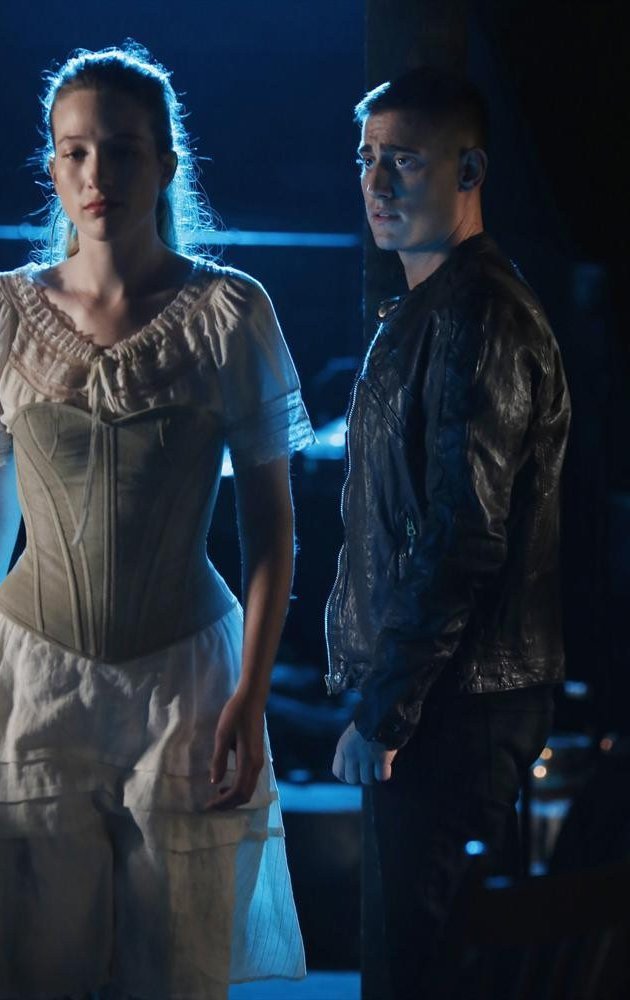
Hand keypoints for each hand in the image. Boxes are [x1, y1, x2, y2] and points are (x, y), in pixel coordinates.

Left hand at [208, 692, 264, 809]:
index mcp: (248, 760)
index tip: (207, 806)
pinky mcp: (257, 757)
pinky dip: (238, 788)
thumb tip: (214, 782)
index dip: (223, 802)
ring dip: (234, 797)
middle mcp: (257, 764)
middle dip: (228, 804)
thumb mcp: (222, 735)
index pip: (238, 791)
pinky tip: (226, 783)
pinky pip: (249, 780)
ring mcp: (259, 761)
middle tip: (211, 805)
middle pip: (245, 794)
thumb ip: (219, 759)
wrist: (252, 699)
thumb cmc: (235, 714)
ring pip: (249, 788)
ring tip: (217, 796)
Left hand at [332, 722, 397, 784]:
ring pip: (367, 780)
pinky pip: (382, 776)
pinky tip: (387, 765)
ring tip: (379, 765)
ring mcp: (366, 757)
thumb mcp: (351, 735)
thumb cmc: (368, 722)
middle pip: (352, 779)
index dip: (346, 776)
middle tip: (369, 768)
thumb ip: (348, 750)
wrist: (383, 711)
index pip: (338, 772)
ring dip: (374, 775)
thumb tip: (352, 767)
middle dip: (361, 776)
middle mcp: (352, 754)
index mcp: (342, 747)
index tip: (355, 772)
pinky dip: (385, 773)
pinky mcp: (381, 758)